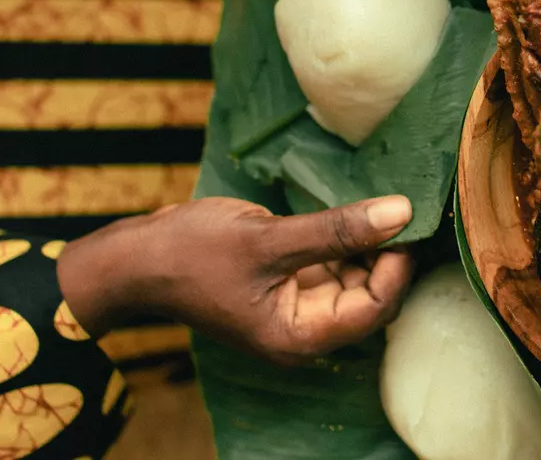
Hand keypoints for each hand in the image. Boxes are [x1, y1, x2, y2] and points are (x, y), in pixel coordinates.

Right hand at [58, 195, 414, 362]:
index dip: (398, 264)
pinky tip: (347, 213)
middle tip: (397, 205)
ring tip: (374, 204)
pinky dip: (341, 244)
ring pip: (353, 281)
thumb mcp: (269, 238)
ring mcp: (294, 311)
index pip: (376, 307)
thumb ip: (338, 229)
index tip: (406, 218)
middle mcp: (303, 333)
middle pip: (371, 298)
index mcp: (300, 337)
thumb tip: (401, 212)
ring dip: (365, 246)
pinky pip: (330, 269)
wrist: (134, 259)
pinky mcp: (285, 288)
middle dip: (385, 255)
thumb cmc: (192, 253)